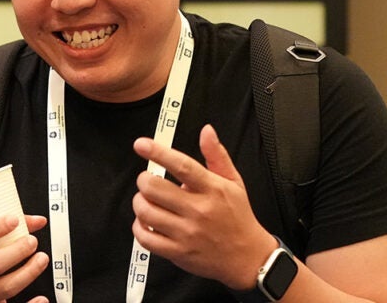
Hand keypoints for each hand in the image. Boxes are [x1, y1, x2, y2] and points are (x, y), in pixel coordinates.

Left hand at [132, 124, 275, 290]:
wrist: (247, 257)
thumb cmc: (238, 217)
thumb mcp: (234, 182)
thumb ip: (217, 155)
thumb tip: (206, 130)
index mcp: (212, 189)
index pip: (182, 166)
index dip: (158, 152)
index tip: (141, 144)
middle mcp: (199, 210)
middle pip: (155, 188)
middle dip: (143, 180)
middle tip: (147, 180)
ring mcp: (187, 233)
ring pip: (146, 212)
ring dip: (139, 202)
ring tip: (147, 200)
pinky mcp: (178, 252)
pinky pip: (145, 238)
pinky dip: (139, 227)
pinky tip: (146, 221)